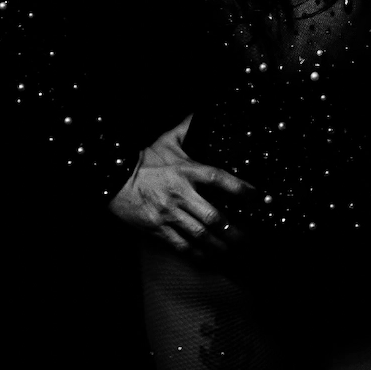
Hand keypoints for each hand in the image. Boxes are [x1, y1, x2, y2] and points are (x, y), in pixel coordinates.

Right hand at [108, 114, 256, 259]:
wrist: (113, 178)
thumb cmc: (145, 159)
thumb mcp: (168, 139)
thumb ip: (188, 126)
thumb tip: (203, 111)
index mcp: (186, 170)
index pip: (218, 179)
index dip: (239, 188)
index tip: (257, 196)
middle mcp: (180, 194)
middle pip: (212, 216)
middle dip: (233, 230)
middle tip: (248, 239)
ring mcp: (168, 213)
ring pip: (199, 235)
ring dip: (218, 246)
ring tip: (233, 252)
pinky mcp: (157, 228)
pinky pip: (180, 245)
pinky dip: (197, 255)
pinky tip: (209, 258)